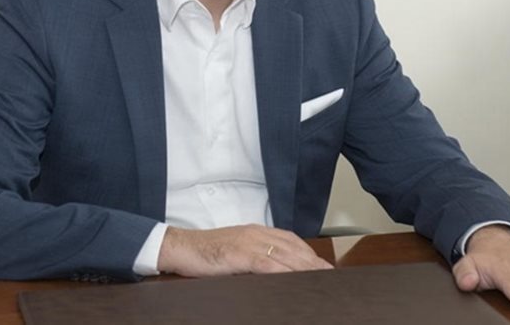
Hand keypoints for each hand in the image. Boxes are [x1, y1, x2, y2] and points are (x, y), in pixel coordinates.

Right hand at [157, 224, 333, 276]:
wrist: (180, 247)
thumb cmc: (205, 253)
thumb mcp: (234, 252)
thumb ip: (254, 258)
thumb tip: (274, 272)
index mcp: (255, 232)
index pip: (290, 240)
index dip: (308, 253)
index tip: (322, 265)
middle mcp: (255, 234)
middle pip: (292, 247)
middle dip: (313, 261)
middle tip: (329, 274)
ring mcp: (247, 243)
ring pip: (283, 254)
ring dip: (304, 266)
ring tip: (319, 278)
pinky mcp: (238, 254)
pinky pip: (265, 263)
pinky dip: (282, 271)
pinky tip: (293, 278)